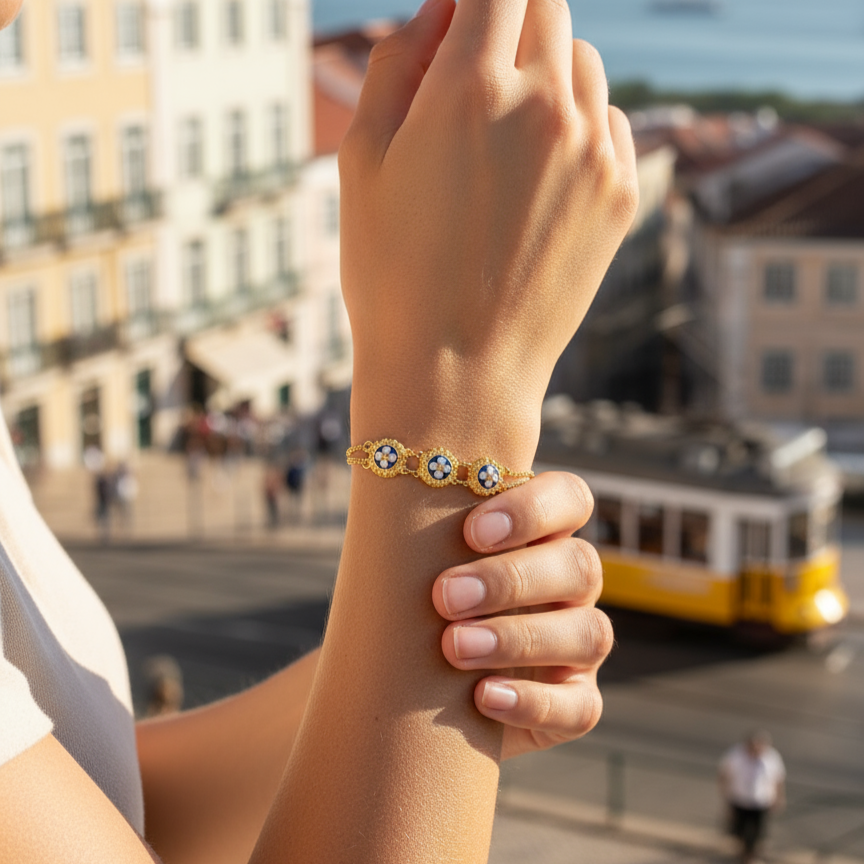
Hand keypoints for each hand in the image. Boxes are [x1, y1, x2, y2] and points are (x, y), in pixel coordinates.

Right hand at [340, 0, 637, 456]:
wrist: (456, 376)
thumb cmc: (392, 277)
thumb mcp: (360, 162)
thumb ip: (397, 61)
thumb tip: (440, 8)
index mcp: (471, 89)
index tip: (458, 15)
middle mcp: (547, 108)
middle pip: (545, 5)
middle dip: (506, 19)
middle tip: (470, 73)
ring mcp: (595, 154)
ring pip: (582, 61)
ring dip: (545, 70)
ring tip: (501, 135)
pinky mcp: (621, 196)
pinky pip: (610, 120)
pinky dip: (579, 122)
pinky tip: (538, 172)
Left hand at [432, 472, 610, 759]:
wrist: (410, 691)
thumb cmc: (415, 608)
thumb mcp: (421, 569)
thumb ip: (428, 539)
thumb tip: (384, 517)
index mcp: (542, 537)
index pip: (570, 499)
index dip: (533, 509)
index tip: (471, 531)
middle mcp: (571, 586)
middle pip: (579, 564)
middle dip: (511, 579)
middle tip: (444, 596)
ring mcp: (580, 647)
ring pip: (589, 633)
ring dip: (519, 638)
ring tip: (454, 647)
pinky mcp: (577, 704)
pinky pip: (581, 707)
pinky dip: (533, 702)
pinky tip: (483, 697)